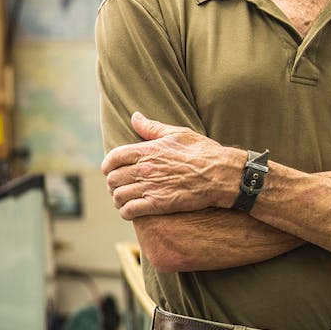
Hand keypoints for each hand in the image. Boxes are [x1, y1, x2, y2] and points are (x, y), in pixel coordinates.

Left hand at [101, 113, 235, 220]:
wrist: (223, 175)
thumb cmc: (204, 152)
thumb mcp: (179, 134)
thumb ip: (152, 128)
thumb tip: (135, 117)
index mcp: (148, 150)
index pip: (113, 157)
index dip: (107, 165)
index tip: (110, 170)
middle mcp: (145, 169)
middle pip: (113, 178)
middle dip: (113, 183)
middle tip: (120, 186)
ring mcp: (151, 187)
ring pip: (118, 196)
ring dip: (119, 199)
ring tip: (125, 200)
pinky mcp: (159, 204)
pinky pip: (129, 211)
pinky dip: (126, 212)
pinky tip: (132, 211)